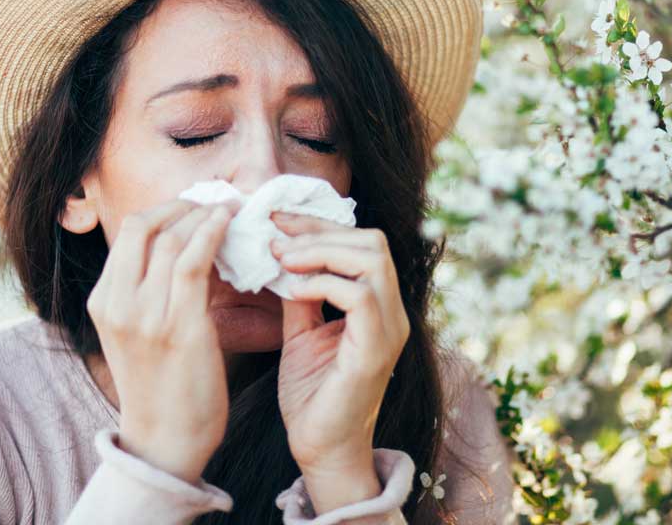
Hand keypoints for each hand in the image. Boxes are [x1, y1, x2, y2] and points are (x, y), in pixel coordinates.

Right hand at [86, 197, 239, 482]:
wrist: (165, 440)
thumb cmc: (161, 381)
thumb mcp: (137, 329)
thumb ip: (149, 287)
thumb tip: (186, 241)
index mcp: (103, 301)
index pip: (130, 232)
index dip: (166, 208)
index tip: (194, 204)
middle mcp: (116, 303)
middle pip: (145, 225)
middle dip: (183, 204)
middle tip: (213, 201)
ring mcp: (144, 315)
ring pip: (171, 238)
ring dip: (204, 215)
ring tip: (228, 210)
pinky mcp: (177, 326)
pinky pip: (193, 262)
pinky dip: (211, 233)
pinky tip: (228, 223)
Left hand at [270, 211, 410, 473]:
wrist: (320, 451)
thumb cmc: (312, 394)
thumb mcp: (301, 330)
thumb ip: (300, 292)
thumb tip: (282, 252)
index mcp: (378, 304)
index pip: (361, 242)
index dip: (319, 224)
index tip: (278, 219)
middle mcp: (393, 311)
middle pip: (372, 241)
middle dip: (320, 230)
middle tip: (277, 237)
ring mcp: (390, 329)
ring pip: (372, 260)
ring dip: (321, 251)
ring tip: (283, 259)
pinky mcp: (376, 350)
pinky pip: (360, 296)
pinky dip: (323, 283)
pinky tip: (293, 290)